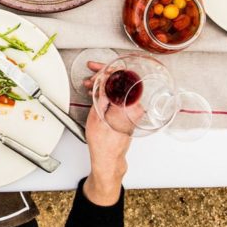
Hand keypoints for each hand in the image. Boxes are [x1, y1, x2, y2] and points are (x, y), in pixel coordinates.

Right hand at [81, 61, 132, 205]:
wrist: (108, 158)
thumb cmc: (103, 142)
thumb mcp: (96, 114)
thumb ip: (102, 94)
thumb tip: (103, 79)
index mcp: (130, 106)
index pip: (121, 79)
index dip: (106, 70)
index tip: (95, 68)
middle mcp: (136, 108)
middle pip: (121, 83)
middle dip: (104, 77)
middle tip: (91, 75)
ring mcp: (134, 111)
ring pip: (119, 90)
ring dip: (105, 86)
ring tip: (90, 86)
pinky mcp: (130, 114)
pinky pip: (120, 98)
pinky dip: (109, 94)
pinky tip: (98, 94)